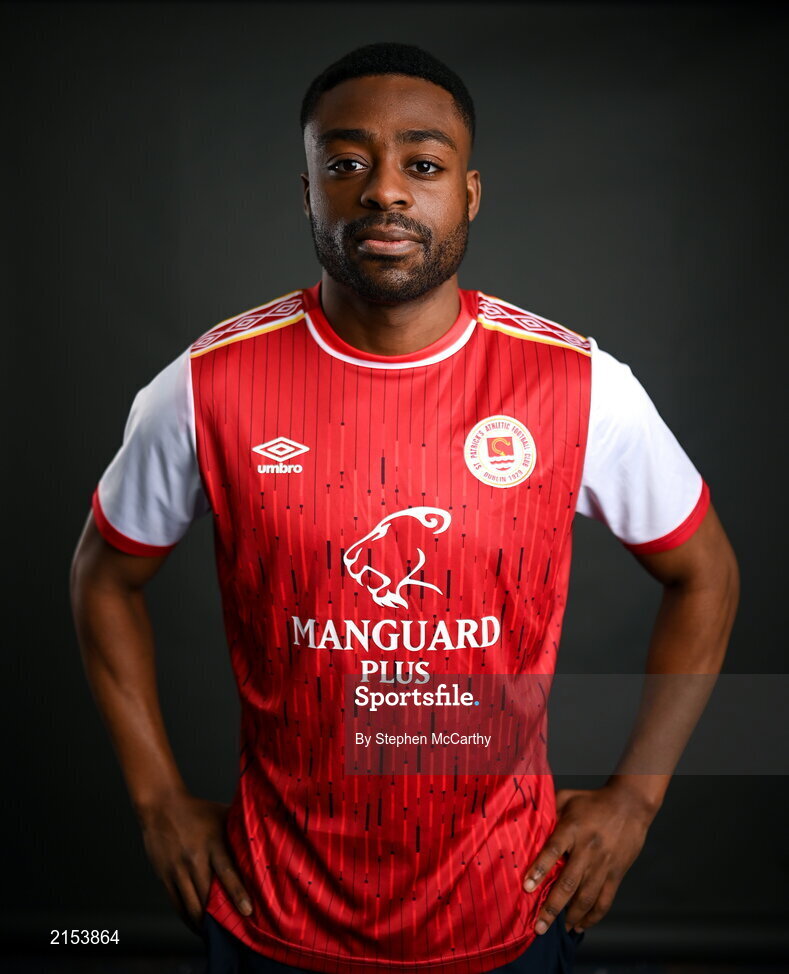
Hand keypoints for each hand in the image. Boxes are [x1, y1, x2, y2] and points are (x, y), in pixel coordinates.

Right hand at [138, 791, 252, 933]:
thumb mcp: (222, 814)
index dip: (237, 894)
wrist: (162, 806)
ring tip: (215, 934)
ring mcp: (178, 870)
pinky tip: (197, 925)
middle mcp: (195, 859)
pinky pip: (177, 904)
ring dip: (203, 923)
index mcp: (213, 843)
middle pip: (207, 896)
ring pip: (191, 905)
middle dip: (220, 917)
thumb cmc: (198, 810)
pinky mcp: (165, 876)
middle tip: (234, 932)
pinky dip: (188, 918)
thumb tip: (266, 833)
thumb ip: (239, 828)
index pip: (227, 873)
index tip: (248, 912)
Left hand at [522, 782, 656, 935]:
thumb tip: (527, 824)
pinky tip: (580, 925)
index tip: (527, 887)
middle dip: (552, 907)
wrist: (630, 805)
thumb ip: (549, 812)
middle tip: (539, 927)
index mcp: (573, 828)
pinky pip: (605, 900)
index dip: (540, 869)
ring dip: (571, 916)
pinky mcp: (616, 873)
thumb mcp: (567, 798)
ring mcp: (604, 864)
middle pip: (569, 882)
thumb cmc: (593, 801)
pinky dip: (593, 916)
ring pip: (587, 897)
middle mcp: (588, 849)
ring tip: (557, 929)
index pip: (553, 850)